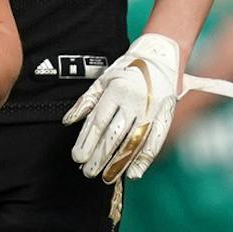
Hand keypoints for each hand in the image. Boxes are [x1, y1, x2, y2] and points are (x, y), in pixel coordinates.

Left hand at [64, 32, 183, 181]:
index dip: (87, 142)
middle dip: (99, 156)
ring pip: (132, 141)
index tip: (78, 157)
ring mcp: (150, 109)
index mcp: (115, 91)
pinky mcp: (165, 115)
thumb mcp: (103, 79)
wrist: (161, 54)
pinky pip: (155, 141)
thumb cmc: (127, 68)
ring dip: (118, 162)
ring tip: (106, 177)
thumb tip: (67, 121)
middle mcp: (133, 101)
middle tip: (88, 172)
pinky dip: (144, 159)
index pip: (98, 122)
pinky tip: (133, 173)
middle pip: (113, 135)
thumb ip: (86, 101)